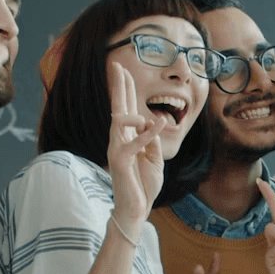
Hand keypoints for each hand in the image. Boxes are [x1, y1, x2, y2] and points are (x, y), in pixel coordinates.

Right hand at [107, 63, 165, 230]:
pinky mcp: (119, 160)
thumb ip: (152, 140)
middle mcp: (118, 139)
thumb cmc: (144, 184)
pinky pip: (133, 142)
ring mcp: (116, 148)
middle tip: (116, 65)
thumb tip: (151, 123)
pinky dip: (148, 133)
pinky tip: (158, 123)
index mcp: (127, 137)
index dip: (125, 89)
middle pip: (117, 107)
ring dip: (137, 116)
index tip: (122, 70)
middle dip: (118, 86)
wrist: (137, 208)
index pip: (126, 109)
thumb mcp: (154, 158)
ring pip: (120, 120)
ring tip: (155, 121)